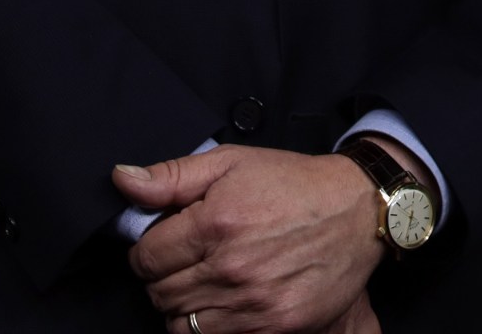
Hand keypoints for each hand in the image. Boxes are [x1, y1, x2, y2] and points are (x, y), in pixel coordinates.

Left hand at [115, 146, 383, 333]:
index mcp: (215, 223)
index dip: (150, 249)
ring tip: (210, 280)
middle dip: (166, 276)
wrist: (359, 209)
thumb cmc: (294, 183)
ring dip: (186, 304)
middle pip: (159, 293)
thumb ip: (172, 176)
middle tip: (192, 259)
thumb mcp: (231, 164)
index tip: (169, 242)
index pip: (144, 257)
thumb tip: (122, 181)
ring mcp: (253, 302)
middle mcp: (231, 267)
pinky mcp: (274, 326)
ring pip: (180, 323)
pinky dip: (212, 324)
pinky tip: (228, 300)